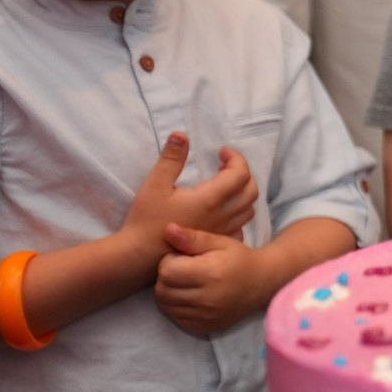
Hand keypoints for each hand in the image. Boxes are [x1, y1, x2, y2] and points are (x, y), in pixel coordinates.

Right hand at [122, 135, 257, 267]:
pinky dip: (238, 213)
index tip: (221, 152)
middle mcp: (222, 216)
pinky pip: (240, 226)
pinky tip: (221, 209)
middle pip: (251, 191)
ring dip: (242, 192)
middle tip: (223, 166)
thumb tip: (182, 135)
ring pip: (248, 210)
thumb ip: (171, 159)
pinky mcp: (216, 243)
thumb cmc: (146, 219)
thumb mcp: (155, 184)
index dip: (236, 158)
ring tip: (224, 185)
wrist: (141, 255)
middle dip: (242, 173)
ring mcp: (222, 232)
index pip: (240, 174)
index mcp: (210, 198)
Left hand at [155, 224, 268, 334]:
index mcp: (211, 274)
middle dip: (166, 277)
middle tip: (183, 269)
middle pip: (162, 290)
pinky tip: (190, 296)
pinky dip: (177, 307)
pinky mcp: (205, 327)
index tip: (183, 257)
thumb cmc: (239, 258)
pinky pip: (176, 318)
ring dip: (169, 292)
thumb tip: (168, 229)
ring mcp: (206, 316)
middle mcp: (208, 299)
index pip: (166, 270)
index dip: (169, 260)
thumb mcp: (219, 242)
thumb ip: (192, 237)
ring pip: (166, 306)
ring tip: (186, 282)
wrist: (263, 283)